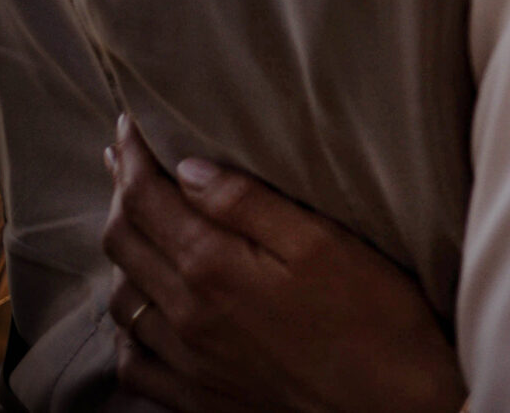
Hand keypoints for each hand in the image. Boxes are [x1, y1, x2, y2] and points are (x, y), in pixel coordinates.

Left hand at [101, 115, 466, 412]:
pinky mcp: (198, 397)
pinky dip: (129, 328)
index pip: (147, 200)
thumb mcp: (323, 243)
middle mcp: (186, 316)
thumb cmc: (373, 317)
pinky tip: (146, 313)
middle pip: (124, 243)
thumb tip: (188, 169)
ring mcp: (187, 361)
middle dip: (119, 192)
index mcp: (213, 268)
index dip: (131, 157)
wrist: (391, 407)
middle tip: (125, 159)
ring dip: (123, 253)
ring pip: (123, 298)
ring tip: (137, 224)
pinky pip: (135, 361)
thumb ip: (250, 205)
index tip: (128, 124)